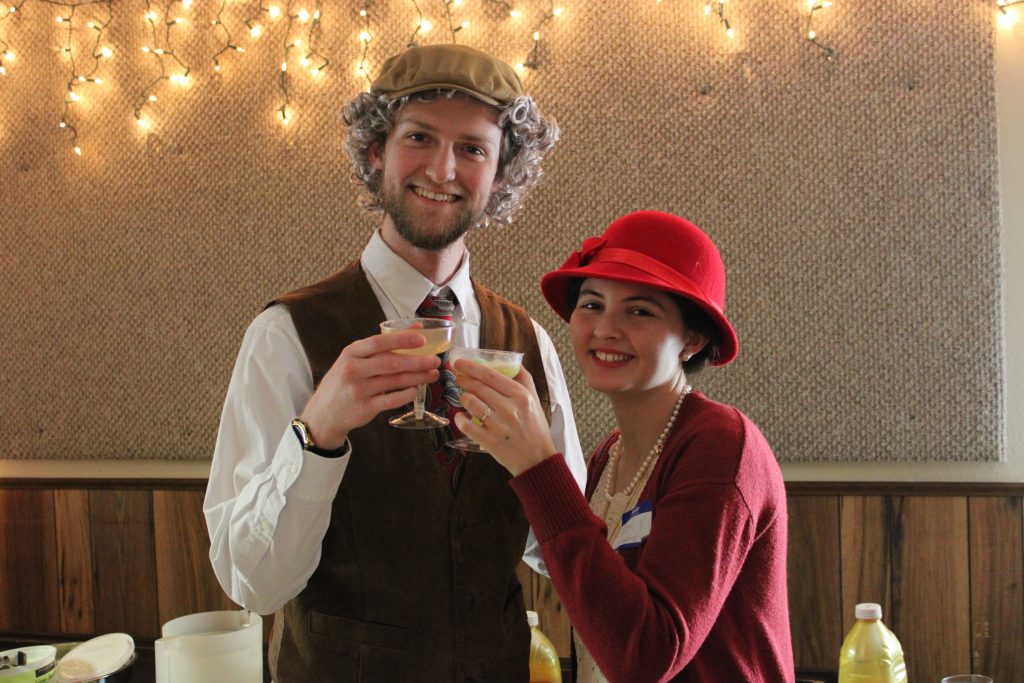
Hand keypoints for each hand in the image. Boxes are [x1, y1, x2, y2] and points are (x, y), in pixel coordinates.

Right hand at [300, 330, 439, 449]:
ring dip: (417, 378)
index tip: (422, 339)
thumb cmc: (344, 380)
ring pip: (395, 382)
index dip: (402, 340)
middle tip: (435, 360)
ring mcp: (358, 390)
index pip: (379, 342)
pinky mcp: (364, 408)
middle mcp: (353, 370)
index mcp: (351, 353)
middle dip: (417, 361)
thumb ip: (383, 344)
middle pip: (391, 363)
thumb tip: (416, 327)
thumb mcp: (355, 358)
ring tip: (432, 375)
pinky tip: (416, 390)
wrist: (324, 412)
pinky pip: (391, 401)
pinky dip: (406, 395)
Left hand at [452, 360, 556, 475]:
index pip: (491, 375)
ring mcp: (498, 426)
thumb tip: (509, 361)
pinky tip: (460, 416)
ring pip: (470, 403)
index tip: (460, 363)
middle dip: (464, 380)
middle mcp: (510, 409)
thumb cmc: (535, 427)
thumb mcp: (535, 400)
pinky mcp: (489, 441)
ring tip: (465, 398)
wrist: (537, 459)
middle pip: (478, 387)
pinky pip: (466, 425)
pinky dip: (459, 418)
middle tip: (459, 379)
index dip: (472, 367)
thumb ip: (523, 379)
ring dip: (463, 398)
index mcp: (521, 396)